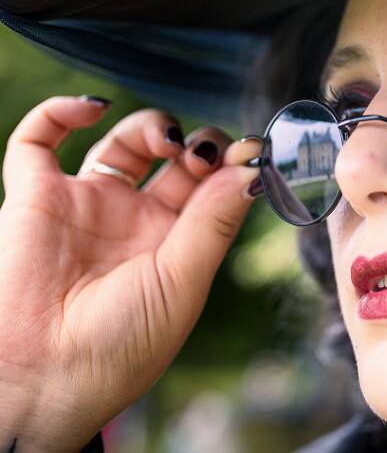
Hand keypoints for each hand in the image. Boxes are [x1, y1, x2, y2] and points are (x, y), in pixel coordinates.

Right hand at [0, 96, 262, 451]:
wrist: (46, 378)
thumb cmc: (121, 345)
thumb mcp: (183, 282)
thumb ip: (213, 222)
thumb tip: (252, 171)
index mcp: (176, 240)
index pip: (213, 183)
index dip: (232, 162)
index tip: (252, 151)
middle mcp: (134, 217)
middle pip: (177, 156)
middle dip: (200, 143)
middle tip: (204, 155)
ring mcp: (86, 204)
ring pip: (124, 141)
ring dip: (152, 125)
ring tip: (169, 142)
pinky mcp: (35, 197)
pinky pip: (38, 141)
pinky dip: (61, 111)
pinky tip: (92, 107)